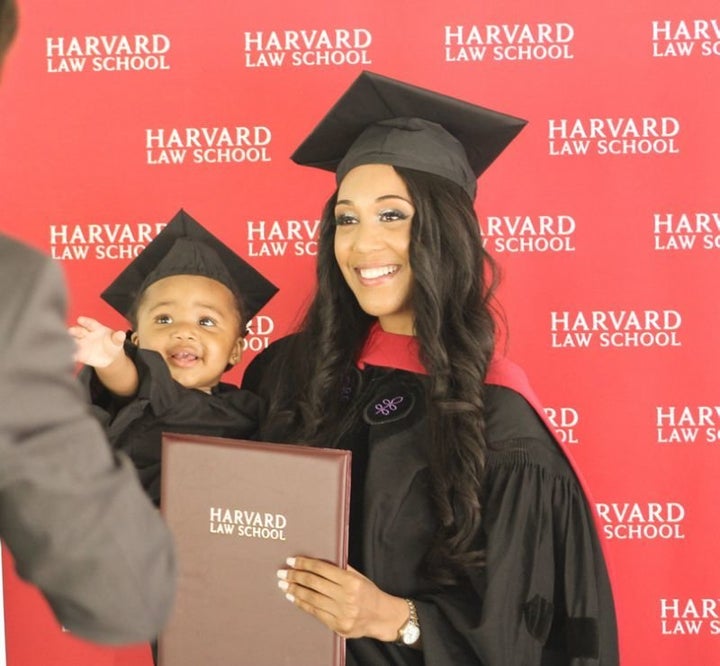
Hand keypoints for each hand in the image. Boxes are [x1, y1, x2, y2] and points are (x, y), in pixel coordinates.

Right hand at [68, 316, 125, 367]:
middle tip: (71, 330)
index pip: (90, 323)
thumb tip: (122, 334)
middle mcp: (87, 334)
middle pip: (79, 331)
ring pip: (74, 341)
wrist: (110, 358)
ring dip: (70, 341)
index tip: (80, 319)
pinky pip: (75, 353)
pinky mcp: (80, 354)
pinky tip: (71, 355)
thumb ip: (118, 338)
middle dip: (75, 330)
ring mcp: (82, 344)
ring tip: (68, 342)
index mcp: (96, 328)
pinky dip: (73, 354)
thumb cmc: (113, 345)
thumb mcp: (117, 341)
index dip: (85, 321)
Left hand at [276, 556, 408, 640]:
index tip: (292, 560)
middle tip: (282, 573)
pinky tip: (293, 598)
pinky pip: (315, 613)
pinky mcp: (338, 626)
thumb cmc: (369, 593)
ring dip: (295, 591)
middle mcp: (347, 597)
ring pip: (312, 599)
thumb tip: (318, 559)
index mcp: (351, 581)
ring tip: (284, 585)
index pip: (322, 569)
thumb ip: (341, 569)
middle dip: (295, 577)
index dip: (305, 564)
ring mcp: (342, 614)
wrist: (382, 617)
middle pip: (314, 584)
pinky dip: (302, 604)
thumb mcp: (358, 577)